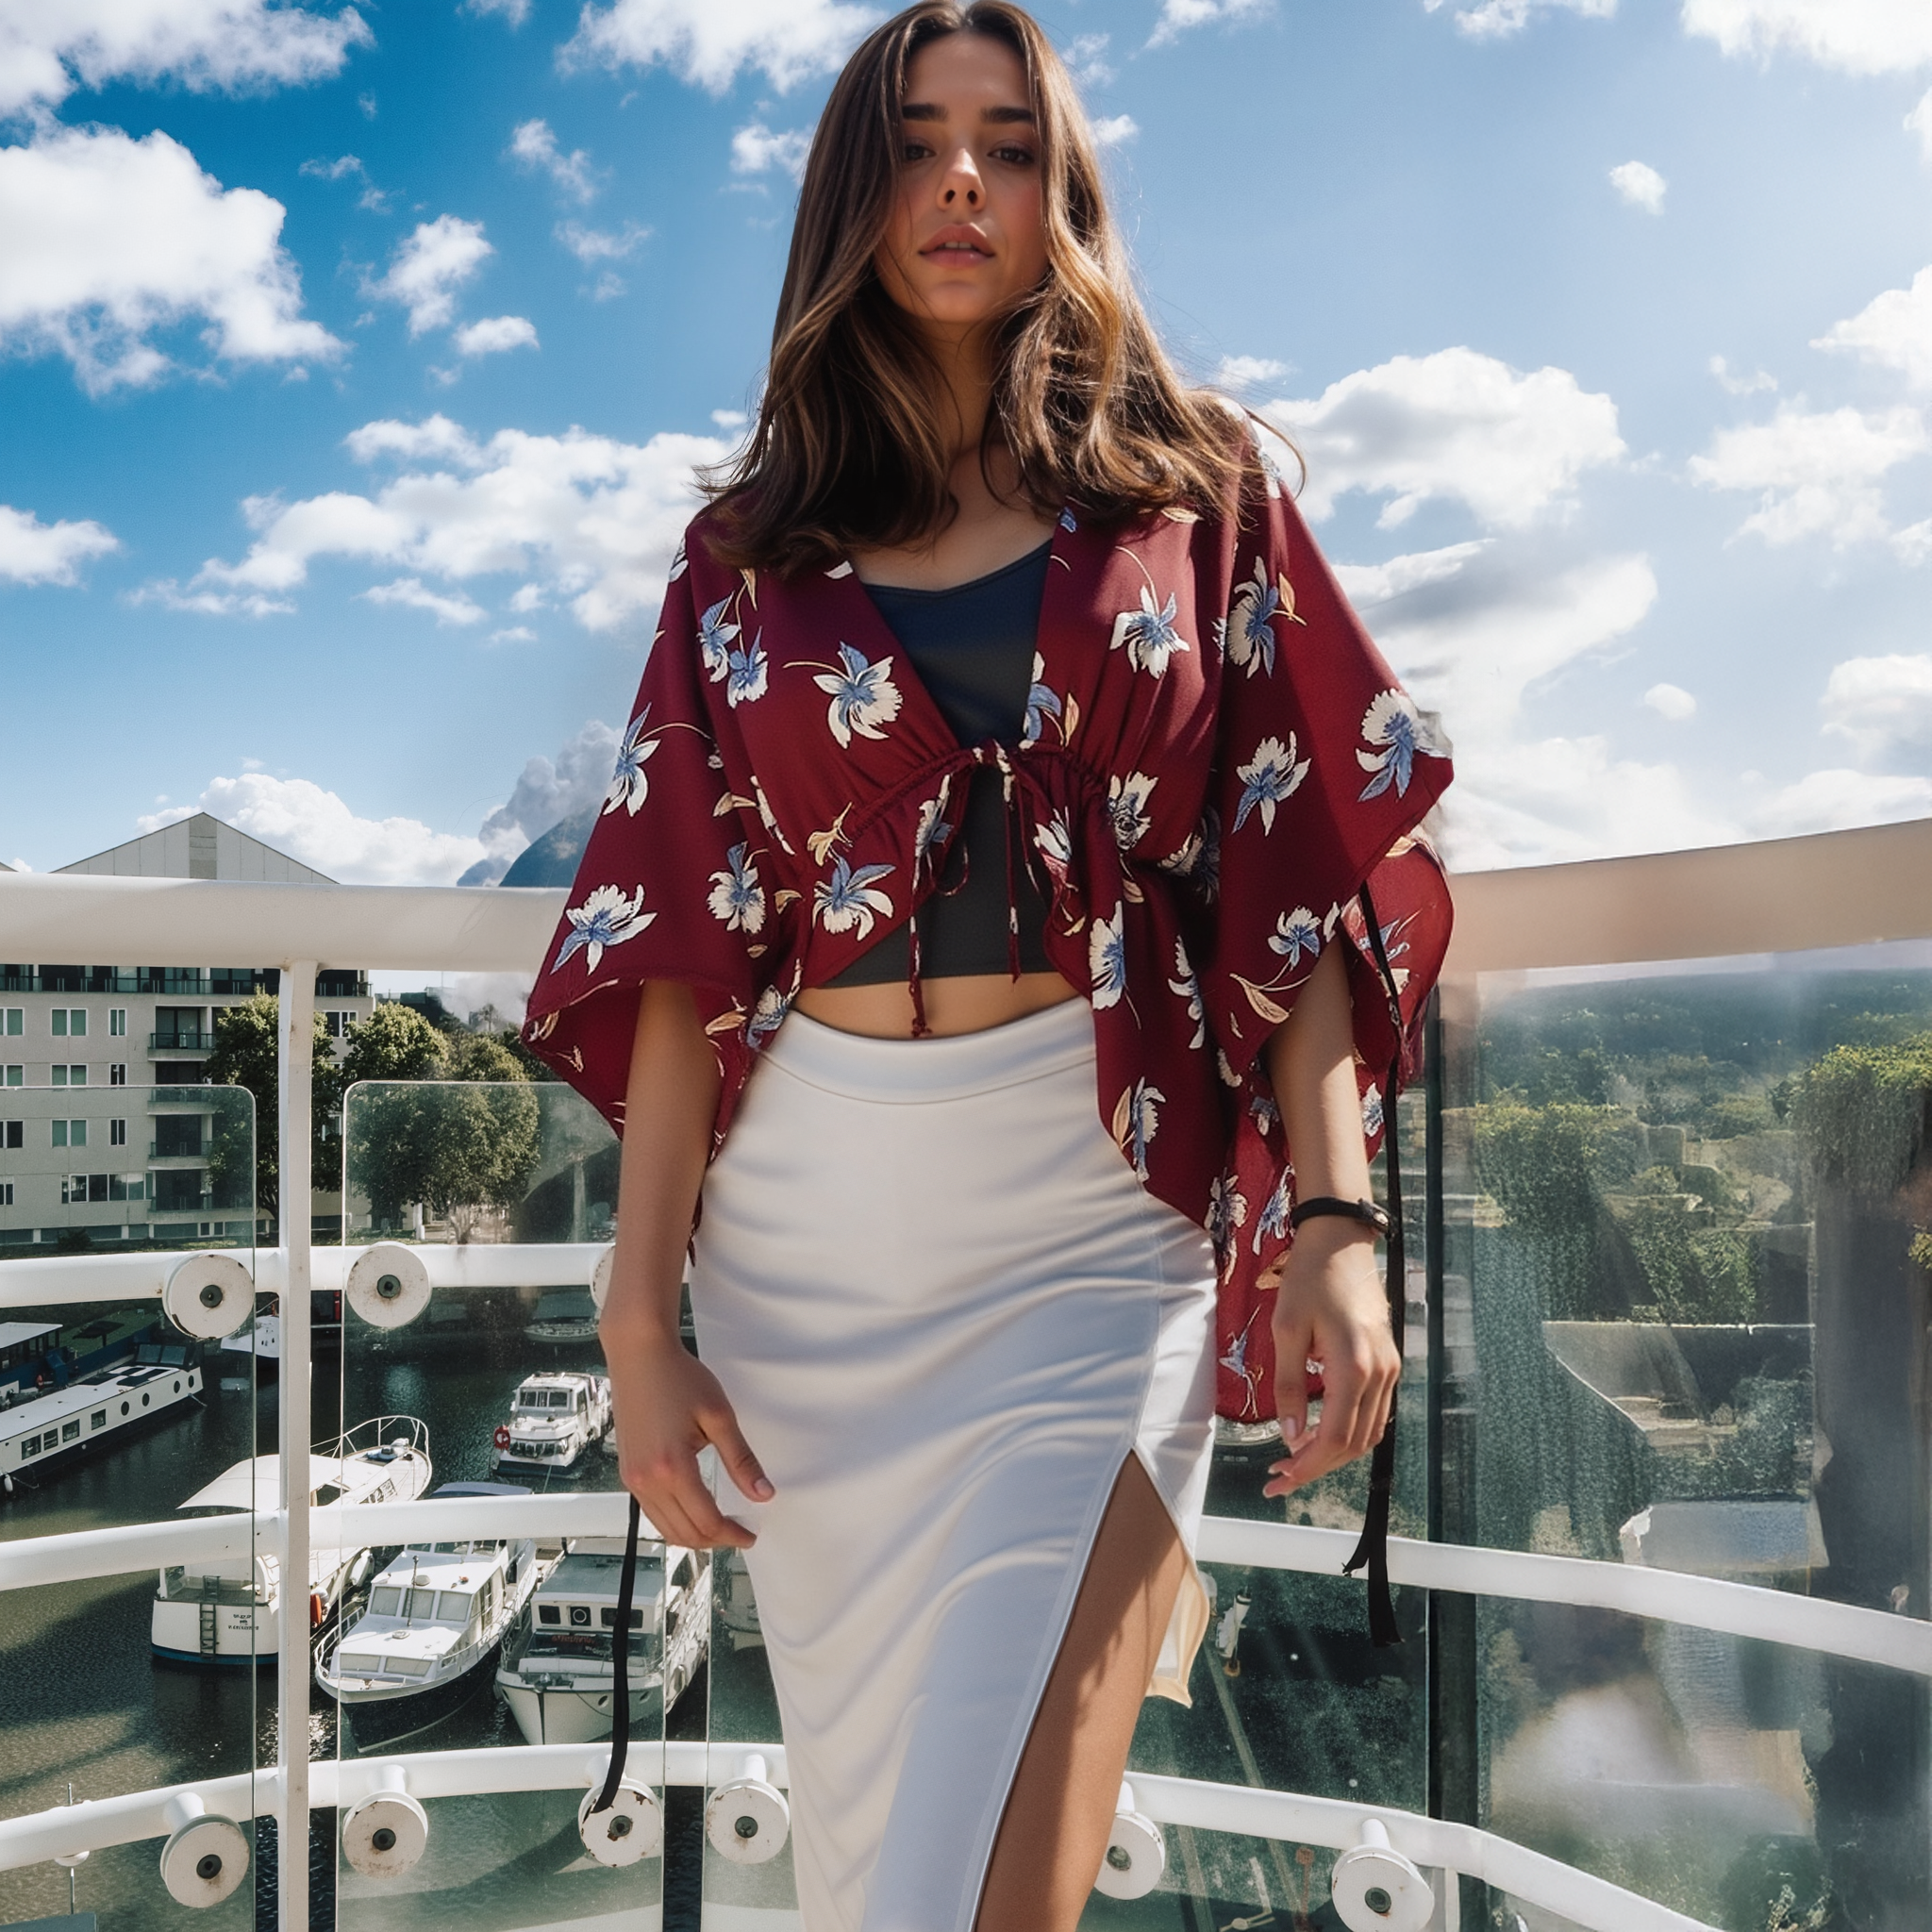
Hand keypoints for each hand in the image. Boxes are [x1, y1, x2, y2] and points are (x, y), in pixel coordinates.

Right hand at [602, 1324, 773, 1548]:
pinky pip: (651, 1511)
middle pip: (684, 1533)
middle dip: (715, 1540)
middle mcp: (646, 1480)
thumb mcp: (719, 1416)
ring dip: (694, 1535)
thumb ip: (741, 1460)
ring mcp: (632, 1478)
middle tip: (739, 1532)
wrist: (639, 1354)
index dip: (733, 1535)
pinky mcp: (627, 1472)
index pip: (706, 1521)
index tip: (750, 1535)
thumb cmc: (678, 1377)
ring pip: (665, 1528)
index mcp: (672, 1467)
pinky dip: (674, 1520)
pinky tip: (694, 1509)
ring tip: (720, 1525)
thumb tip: (762, 1493)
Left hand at [1262, 1219, 1397, 1497]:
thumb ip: (1290, 1386)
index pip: (1335, 1438)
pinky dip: (1349, 1432)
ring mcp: (1389, 1369)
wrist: (1341, 1244)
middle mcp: (1380, 1374)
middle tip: (1279, 1478)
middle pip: (1354, 1444)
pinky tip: (1320, 1434)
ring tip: (1294, 1461)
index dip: (1307, 1466)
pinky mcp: (1388, 1362)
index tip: (1278, 1479)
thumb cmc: (1310, 1280)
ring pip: (1368, 1433)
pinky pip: (1374, 1413)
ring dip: (1333, 1454)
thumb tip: (1291, 1435)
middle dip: (1317, 1467)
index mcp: (1354, 1368)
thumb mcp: (1287, 1330)